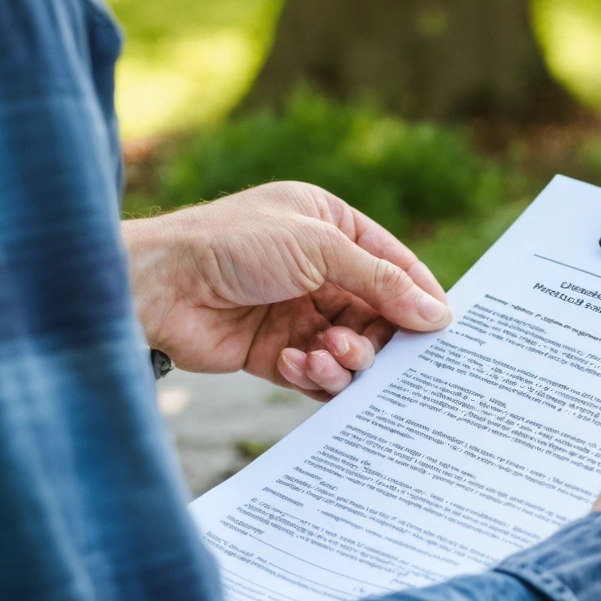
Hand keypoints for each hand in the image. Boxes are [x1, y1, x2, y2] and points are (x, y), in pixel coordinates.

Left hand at [122, 182, 451, 399]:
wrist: (158, 285)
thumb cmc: (234, 244)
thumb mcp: (319, 248)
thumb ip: (381, 282)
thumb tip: (438, 314)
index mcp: (330, 226)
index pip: (393, 264)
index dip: (419, 295)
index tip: (442, 329)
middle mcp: (317, 268)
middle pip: (376, 314)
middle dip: (375, 337)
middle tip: (365, 351)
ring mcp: (296, 310)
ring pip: (349, 348)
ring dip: (343, 359)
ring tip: (322, 356)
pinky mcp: (274, 351)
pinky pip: (316, 373)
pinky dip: (313, 375)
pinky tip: (294, 365)